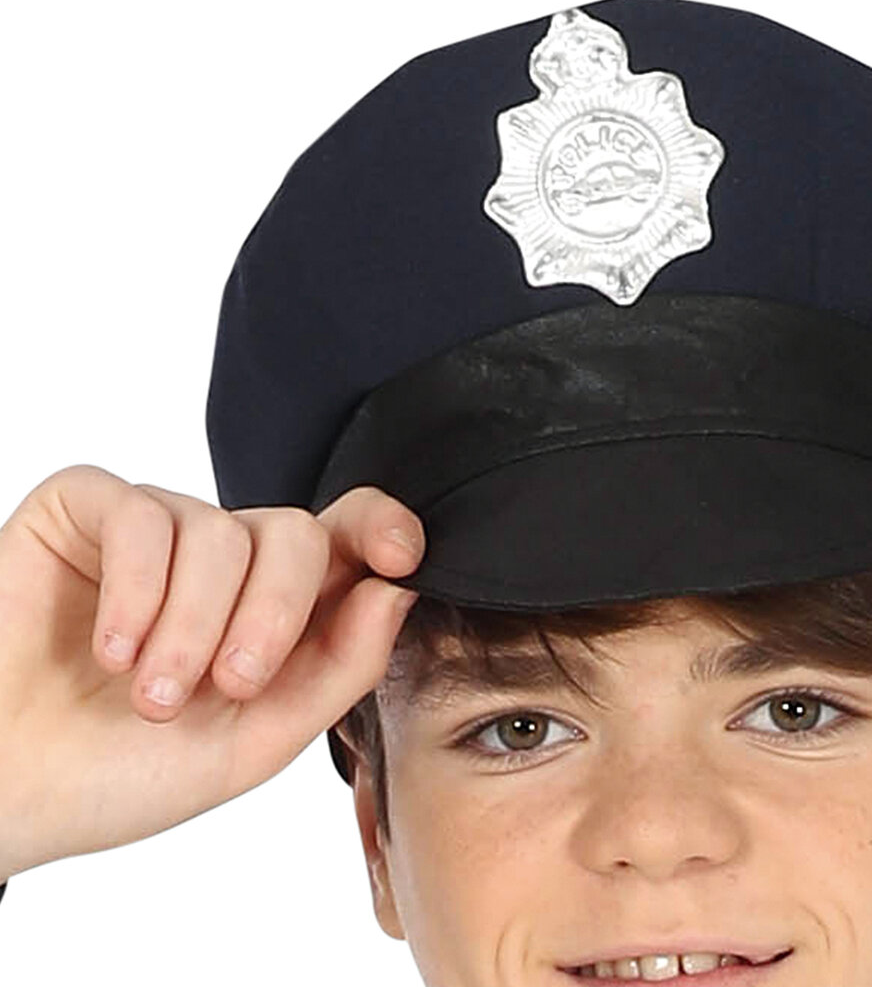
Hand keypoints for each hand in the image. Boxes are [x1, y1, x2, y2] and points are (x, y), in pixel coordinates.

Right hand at [0, 464, 422, 879]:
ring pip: (221, 531)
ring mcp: (157, 530)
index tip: (401, 556)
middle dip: (274, 614)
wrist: (8, 792)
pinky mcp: (85, 511)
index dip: (384, 529)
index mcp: (276, 606)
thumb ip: (339, 667)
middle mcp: (226, 559)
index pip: (348, 536)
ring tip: (149, 693)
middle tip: (229, 686)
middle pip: (295, 533)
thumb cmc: (125, 769)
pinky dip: (137, 590)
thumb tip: (398, 590)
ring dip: (192, 626)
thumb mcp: (258, 738)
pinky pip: (142, 516)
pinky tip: (111, 649)